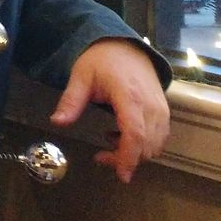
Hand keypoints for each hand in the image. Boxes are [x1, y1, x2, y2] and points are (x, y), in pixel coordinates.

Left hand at [50, 38, 169, 182]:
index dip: (129, 157)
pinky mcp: (164, 111)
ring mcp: (160, 109)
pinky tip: (122, 134)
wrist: (125, 46)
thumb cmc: (102, 60)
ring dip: (135, 152)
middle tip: (101, 156)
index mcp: (129, 96)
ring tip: (109, 140)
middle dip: (125, 159)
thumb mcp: (80, 76)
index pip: (134, 134)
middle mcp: (150, 105)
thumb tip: (57, 122)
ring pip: (155, 145)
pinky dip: (143, 144)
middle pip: (146, 145)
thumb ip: (71, 101)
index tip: (121, 175)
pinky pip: (159, 137)